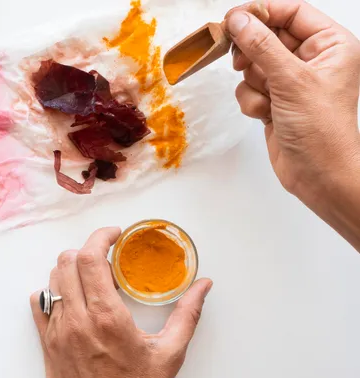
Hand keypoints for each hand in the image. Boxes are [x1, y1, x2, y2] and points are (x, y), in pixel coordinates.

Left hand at [29, 228, 212, 377]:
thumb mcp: (170, 353)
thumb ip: (187, 313)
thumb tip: (203, 286)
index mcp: (106, 317)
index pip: (90, 258)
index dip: (100, 237)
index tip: (114, 235)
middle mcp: (76, 320)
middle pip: (67, 263)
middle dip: (87, 251)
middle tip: (106, 259)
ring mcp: (56, 333)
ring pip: (52, 282)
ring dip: (70, 271)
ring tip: (91, 280)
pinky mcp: (46, 346)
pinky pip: (39, 307)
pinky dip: (51, 294)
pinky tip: (68, 299)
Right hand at [224, 0, 359, 202]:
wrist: (318, 175)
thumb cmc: (322, 130)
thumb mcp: (291, 80)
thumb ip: (261, 46)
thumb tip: (239, 20)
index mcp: (331, 45)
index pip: (293, 13)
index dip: (263, 13)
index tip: (233, 18)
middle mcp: (313, 59)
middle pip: (269, 37)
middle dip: (253, 53)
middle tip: (241, 61)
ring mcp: (293, 81)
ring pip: (255, 64)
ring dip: (253, 82)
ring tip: (268, 99)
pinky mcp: (276, 100)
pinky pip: (250, 87)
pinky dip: (252, 100)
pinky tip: (266, 114)